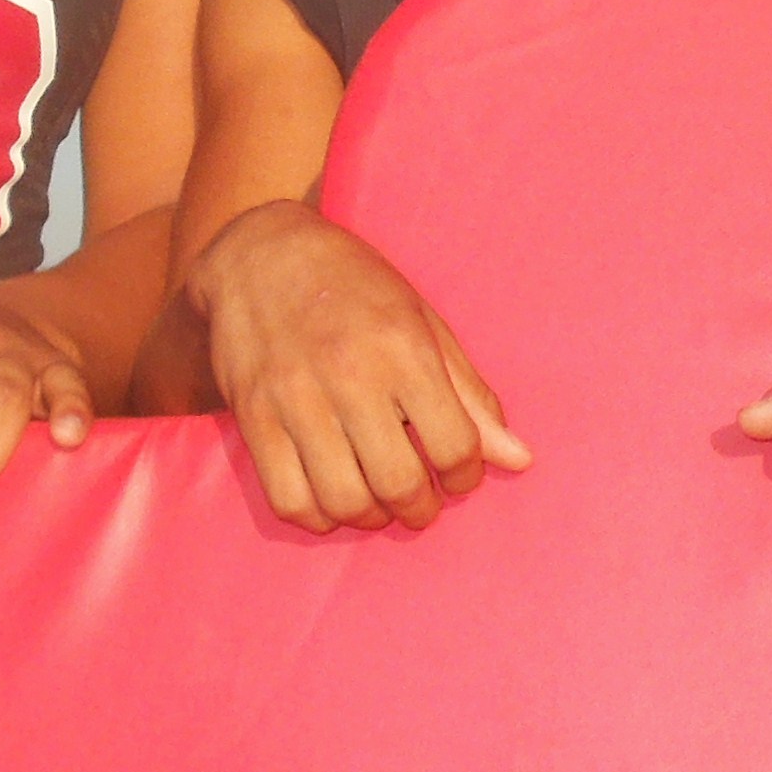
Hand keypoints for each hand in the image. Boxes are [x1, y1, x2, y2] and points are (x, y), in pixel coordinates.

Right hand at [187, 200, 531, 532]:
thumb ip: (470, 395)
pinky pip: (288, 499)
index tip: (458, 475)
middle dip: (420, 509)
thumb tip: (519, 460)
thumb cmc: (354, 286)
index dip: (466, 475)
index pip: (455, 444)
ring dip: (370, 518)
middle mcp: (350, 375)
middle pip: (398, 483)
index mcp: (404, 348)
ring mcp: (295, 399)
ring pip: (343, 499)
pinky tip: (331, 498)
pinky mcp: (252, 417)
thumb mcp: (423, 322)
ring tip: (378, 503)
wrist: (260, 253)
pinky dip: (317, 517)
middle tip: (420, 502)